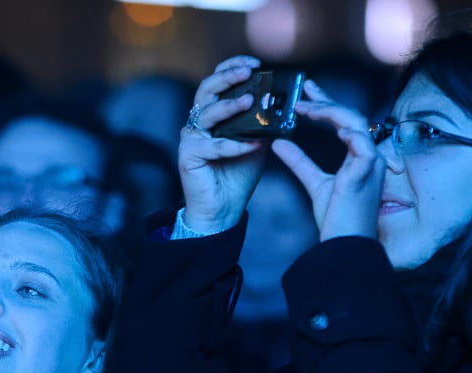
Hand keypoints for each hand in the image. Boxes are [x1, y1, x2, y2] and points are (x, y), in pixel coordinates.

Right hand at [180, 56, 268, 233]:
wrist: (223, 209)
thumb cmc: (236, 175)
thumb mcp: (256, 143)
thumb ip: (263, 124)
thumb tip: (283, 105)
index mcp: (213, 115)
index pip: (218, 82)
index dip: (232, 67)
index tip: (254, 63)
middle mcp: (198, 122)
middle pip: (207, 89)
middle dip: (228, 77)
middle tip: (248, 72)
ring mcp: (191, 138)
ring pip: (207, 113)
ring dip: (229, 106)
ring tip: (249, 101)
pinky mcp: (188, 156)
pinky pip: (212, 146)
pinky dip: (233, 145)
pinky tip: (251, 145)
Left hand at [271, 80, 382, 241]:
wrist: (344, 244)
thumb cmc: (336, 218)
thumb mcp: (314, 183)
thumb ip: (299, 161)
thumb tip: (278, 143)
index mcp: (358, 156)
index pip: (343, 121)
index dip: (326, 103)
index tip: (305, 93)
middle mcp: (368, 156)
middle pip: (350, 116)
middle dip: (327, 100)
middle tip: (303, 89)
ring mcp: (371, 164)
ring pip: (356, 124)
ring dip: (331, 112)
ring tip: (307, 106)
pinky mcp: (367, 175)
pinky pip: (364, 148)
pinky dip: (352, 136)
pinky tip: (337, 130)